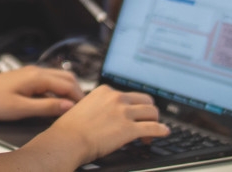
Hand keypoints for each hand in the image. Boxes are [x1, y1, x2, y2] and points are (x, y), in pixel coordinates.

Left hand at [0, 66, 84, 120]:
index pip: (67, 85)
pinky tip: (53, 103)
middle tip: (81, 109)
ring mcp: (30, 73)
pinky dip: (55, 90)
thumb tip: (67, 106)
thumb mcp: (21, 108)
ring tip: (69, 107)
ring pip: (57, 78)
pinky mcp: (25, 78)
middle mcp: (35, 71)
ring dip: (66, 91)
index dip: (78, 98)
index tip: (84, 110)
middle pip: (66, 77)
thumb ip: (46, 107)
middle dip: (76, 92)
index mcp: (36, 77)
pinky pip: (47, 81)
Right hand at [45, 84, 169, 162]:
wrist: (68, 140)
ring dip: (155, 122)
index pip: (129, 95)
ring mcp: (124, 112)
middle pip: (145, 100)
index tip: (133, 116)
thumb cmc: (70, 128)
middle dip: (148, 111)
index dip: (133, 107)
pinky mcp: (129, 128)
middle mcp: (116, 98)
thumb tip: (107, 115)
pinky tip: (164, 132)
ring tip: (151, 133)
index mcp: (105, 91)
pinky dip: (162, 130)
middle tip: (146, 123)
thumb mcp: (84, 107)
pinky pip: (153, 127)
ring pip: (152, 112)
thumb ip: (99, 106)